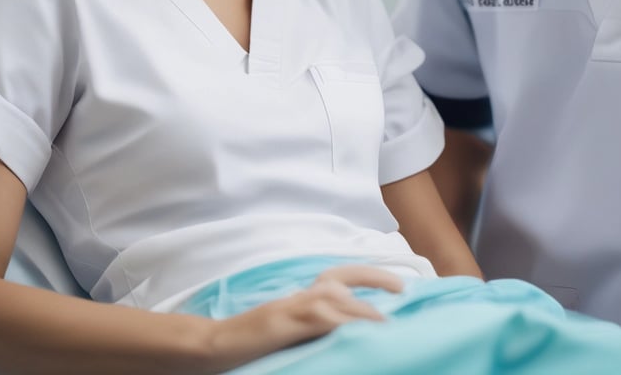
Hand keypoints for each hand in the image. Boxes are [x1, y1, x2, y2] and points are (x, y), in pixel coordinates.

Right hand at [213, 265, 403, 368]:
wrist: (215, 345)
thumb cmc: (254, 343)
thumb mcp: (293, 331)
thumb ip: (319, 326)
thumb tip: (354, 334)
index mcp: (304, 294)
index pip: (343, 274)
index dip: (372, 276)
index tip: (400, 284)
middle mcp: (302, 293)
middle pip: (345, 279)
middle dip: (376, 280)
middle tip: (404, 290)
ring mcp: (293, 307)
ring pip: (337, 300)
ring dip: (365, 310)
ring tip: (390, 323)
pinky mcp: (286, 323)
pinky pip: (322, 319)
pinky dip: (343, 322)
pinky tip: (360, 332)